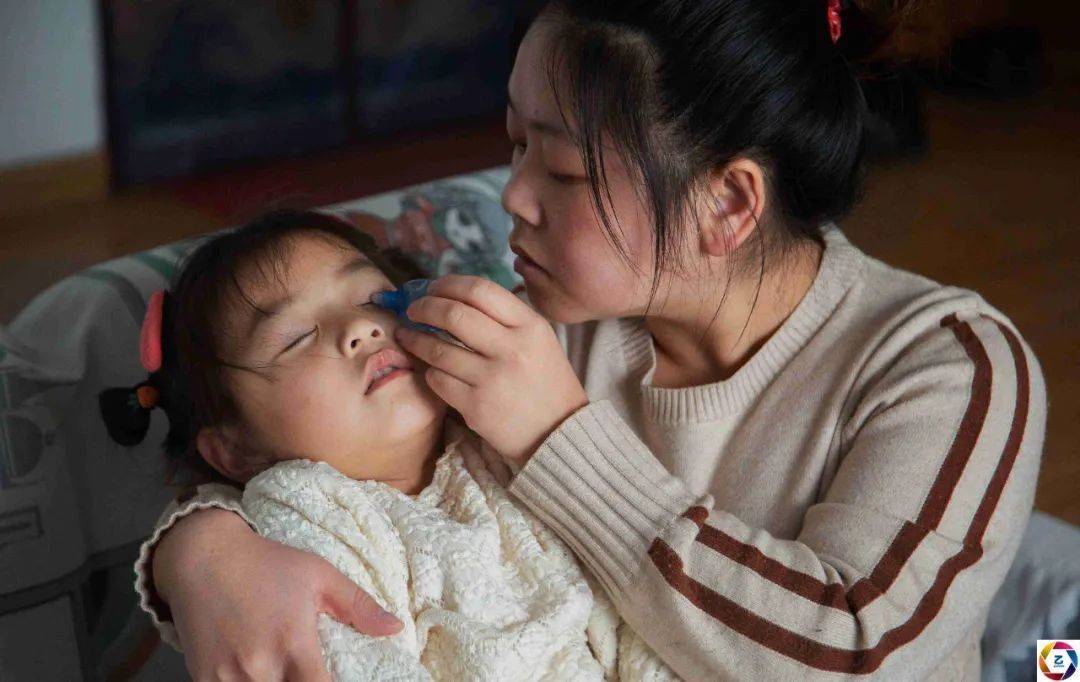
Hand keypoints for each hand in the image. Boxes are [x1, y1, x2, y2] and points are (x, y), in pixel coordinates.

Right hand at [154, 509, 401, 680]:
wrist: (202, 558)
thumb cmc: (267, 564)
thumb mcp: (319, 575)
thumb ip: (358, 606)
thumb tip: (395, 628)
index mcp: (293, 643)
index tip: (334, 678)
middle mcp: (259, 667)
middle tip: (308, 672)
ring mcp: (227, 678)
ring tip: (285, 670)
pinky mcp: (204, 679)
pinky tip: (258, 673)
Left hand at [395, 275, 588, 463]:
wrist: (558, 433)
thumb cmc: (546, 382)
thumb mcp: (539, 340)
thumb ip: (505, 318)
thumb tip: (453, 297)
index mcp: (530, 326)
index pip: (480, 290)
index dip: (448, 284)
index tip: (433, 288)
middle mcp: (512, 349)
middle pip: (453, 314)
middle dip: (424, 307)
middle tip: (413, 309)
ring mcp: (492, 379)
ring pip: (437, 348)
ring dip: (415, 339)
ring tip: (408, 336)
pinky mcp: (476, 407)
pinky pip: (438, 380)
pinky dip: (429, 371)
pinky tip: (431, 369)